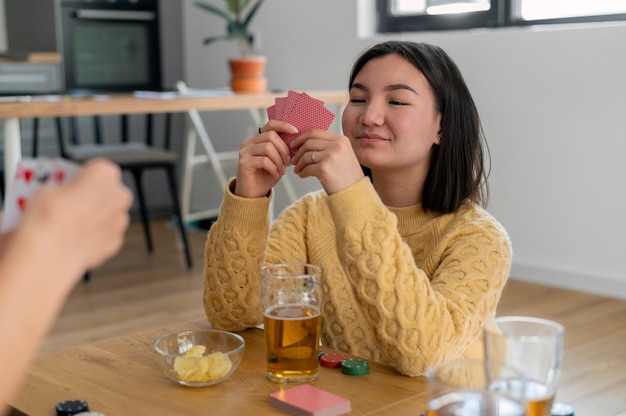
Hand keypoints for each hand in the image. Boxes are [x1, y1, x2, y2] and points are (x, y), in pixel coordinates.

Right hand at [19, 158, 132, 274]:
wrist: (49, 252)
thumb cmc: (47, 216)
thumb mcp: (44, 187)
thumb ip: (62, 187)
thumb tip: (58, 194)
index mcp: (104, 173)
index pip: (99, 168)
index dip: (83, 175)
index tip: (72, 181)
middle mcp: (118, 195)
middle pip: (109, 190)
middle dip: (93, 195)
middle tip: (70, 201)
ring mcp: (120, 220)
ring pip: (110, 213)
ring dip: (96, 215)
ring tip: (71, 222)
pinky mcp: (115, 242)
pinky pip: (106, 234)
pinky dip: (95, 235)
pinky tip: (75, 238)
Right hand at [234, 121, 296, 197]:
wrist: (253, 194)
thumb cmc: (266, 176)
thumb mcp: (278, 160)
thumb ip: (282, 149)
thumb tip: (297, 141)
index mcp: (257, 139)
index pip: (270, 125)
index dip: (283, 125)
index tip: (296, 131)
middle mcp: (248, 142)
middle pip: (271, 136)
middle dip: (283, 149)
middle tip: (288, 162)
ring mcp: (244, 152)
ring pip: (267, 147)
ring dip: (279, 160)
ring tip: (282, 170)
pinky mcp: (243, 162)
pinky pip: (263, 160)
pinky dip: (273, 168)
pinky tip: (275, 174)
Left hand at [291, 129, 363, 194]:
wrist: (355, 193)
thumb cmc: (348, 177)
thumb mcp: (343, 155)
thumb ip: (329, 146)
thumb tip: (306, 143)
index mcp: (341, 140)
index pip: (316, 132)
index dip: (302, 137)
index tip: (294, 144)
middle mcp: (337, 145)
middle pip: (309, 142)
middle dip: (297, 151)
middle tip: (293, 159)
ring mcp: (331, 156)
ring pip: (306, 155)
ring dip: (298, 163)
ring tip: (297, 169)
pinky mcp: (324, 168)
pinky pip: (307, 168)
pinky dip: (302, 172)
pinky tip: (303, 175)